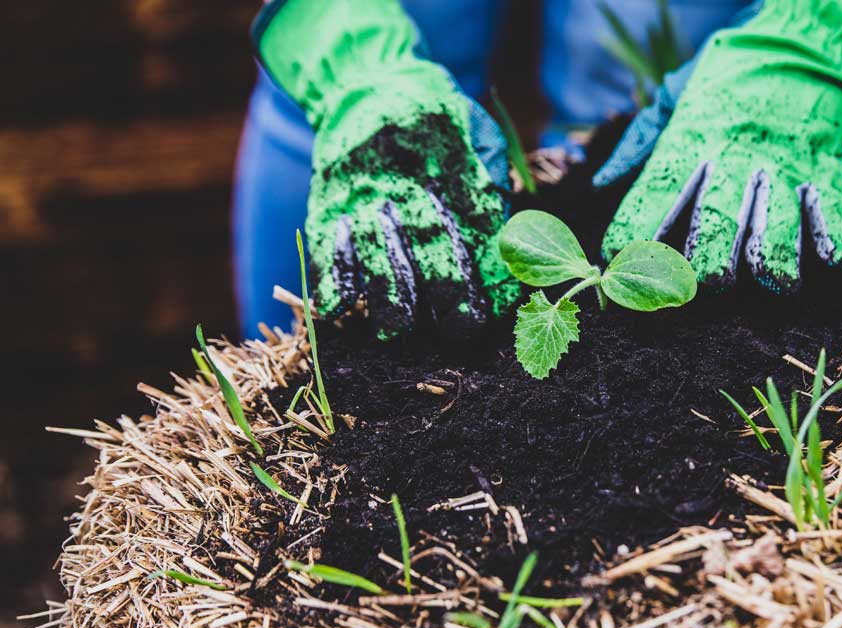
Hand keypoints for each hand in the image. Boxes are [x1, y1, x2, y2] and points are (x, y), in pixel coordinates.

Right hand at [256, 0, 518, 339]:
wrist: (363, 79)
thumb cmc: (435, 119)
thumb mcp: (475, 130)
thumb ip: (491, 178)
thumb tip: (509, 239)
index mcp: (452, 162)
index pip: (478, 225)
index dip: (489, 270)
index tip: (498, 307)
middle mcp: (408, 178)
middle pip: (429, 241)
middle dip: (446, 290)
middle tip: (457, 329)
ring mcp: (363, 190)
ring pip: (375, 248)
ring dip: (386, 293)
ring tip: (396, 327)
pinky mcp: (327, 198)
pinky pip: (327, 240)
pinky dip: (330, 275)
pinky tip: (338, 307)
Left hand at [596, 0, 841, 292]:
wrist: (800, 36)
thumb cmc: (731, 71)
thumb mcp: (677, 95)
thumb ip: (639, 141)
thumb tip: (602, 180)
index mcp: (692, 141)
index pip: (655, 196)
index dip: (635, 235)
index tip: (621, 261)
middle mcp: (734, 159)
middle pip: (715, 227)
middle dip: (707, 268)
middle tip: (702, 286)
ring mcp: (782, 166)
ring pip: (775, 234)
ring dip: (774, 266)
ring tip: (773, 280)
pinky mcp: (825, 168)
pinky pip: (833, 216)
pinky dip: (835, 245)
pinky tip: (830, 260)